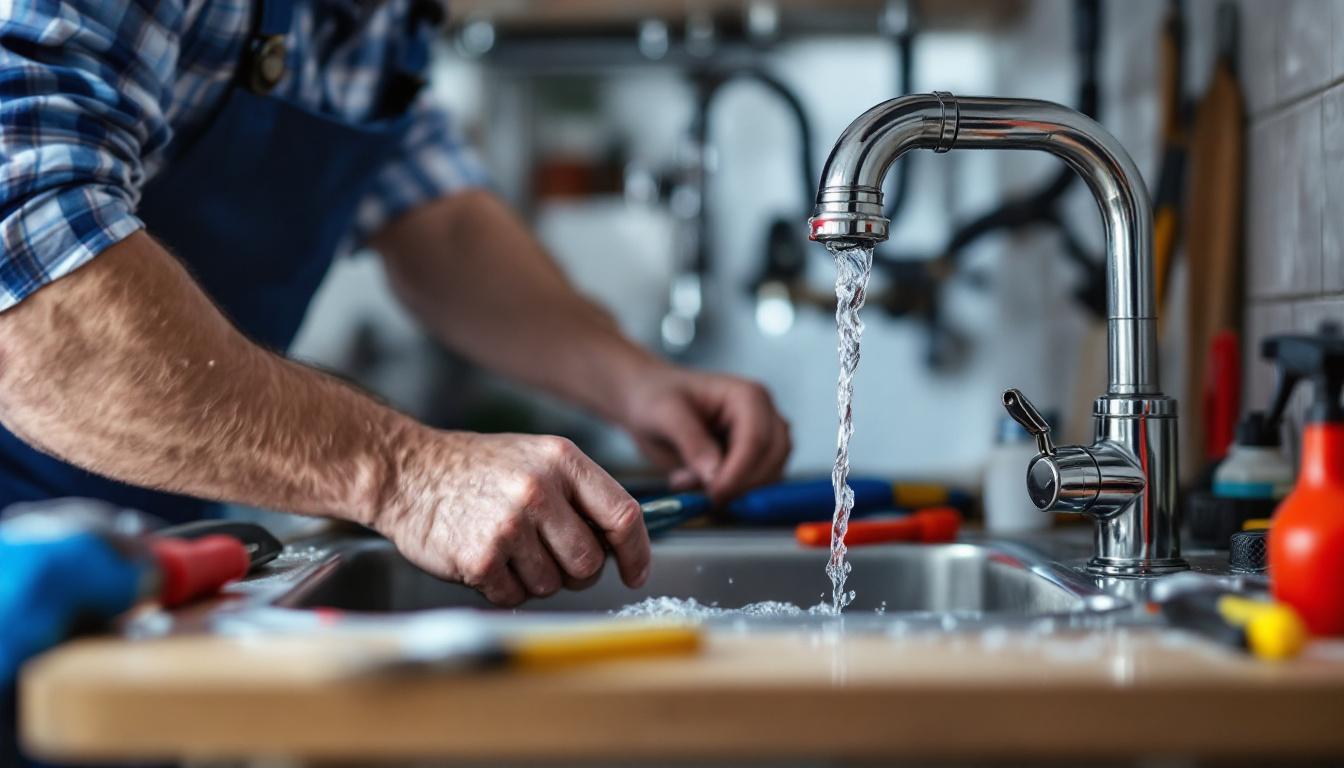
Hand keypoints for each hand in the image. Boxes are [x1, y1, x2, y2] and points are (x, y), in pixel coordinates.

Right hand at [374, 429, 649, 606]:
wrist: (406, 471)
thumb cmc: (475, 469)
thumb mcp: (536, 458)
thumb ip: (579, 493)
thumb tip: (621, 541)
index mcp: (562, 461)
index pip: (623, 515)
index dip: (637, 552)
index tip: (635, 571)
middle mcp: (539, 490)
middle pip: (590, 561)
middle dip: (576, 572)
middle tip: (551, 559)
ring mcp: (509, 525)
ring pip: (552, 584)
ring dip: (534, 579)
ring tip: (508, 549)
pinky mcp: (481, 558)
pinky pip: (514, 596)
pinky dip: (503, 588)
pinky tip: (485, 559)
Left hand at [617, 364, 791, 502]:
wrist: (648, 399)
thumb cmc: (656, 397)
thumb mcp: (665, 416)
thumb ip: (692, 442)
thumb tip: (714, 473)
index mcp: (747, 396)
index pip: (757, 440)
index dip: (738, 472)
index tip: (714, 493)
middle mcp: (763, 414)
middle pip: (773, 458)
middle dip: (741, 483)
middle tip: (704, 494)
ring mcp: (763, 435)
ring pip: (771, 474)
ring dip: (735, 488)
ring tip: (690, 479)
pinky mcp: (754, 456)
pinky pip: (756, 483)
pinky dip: (730, 490)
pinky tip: (696, 480)